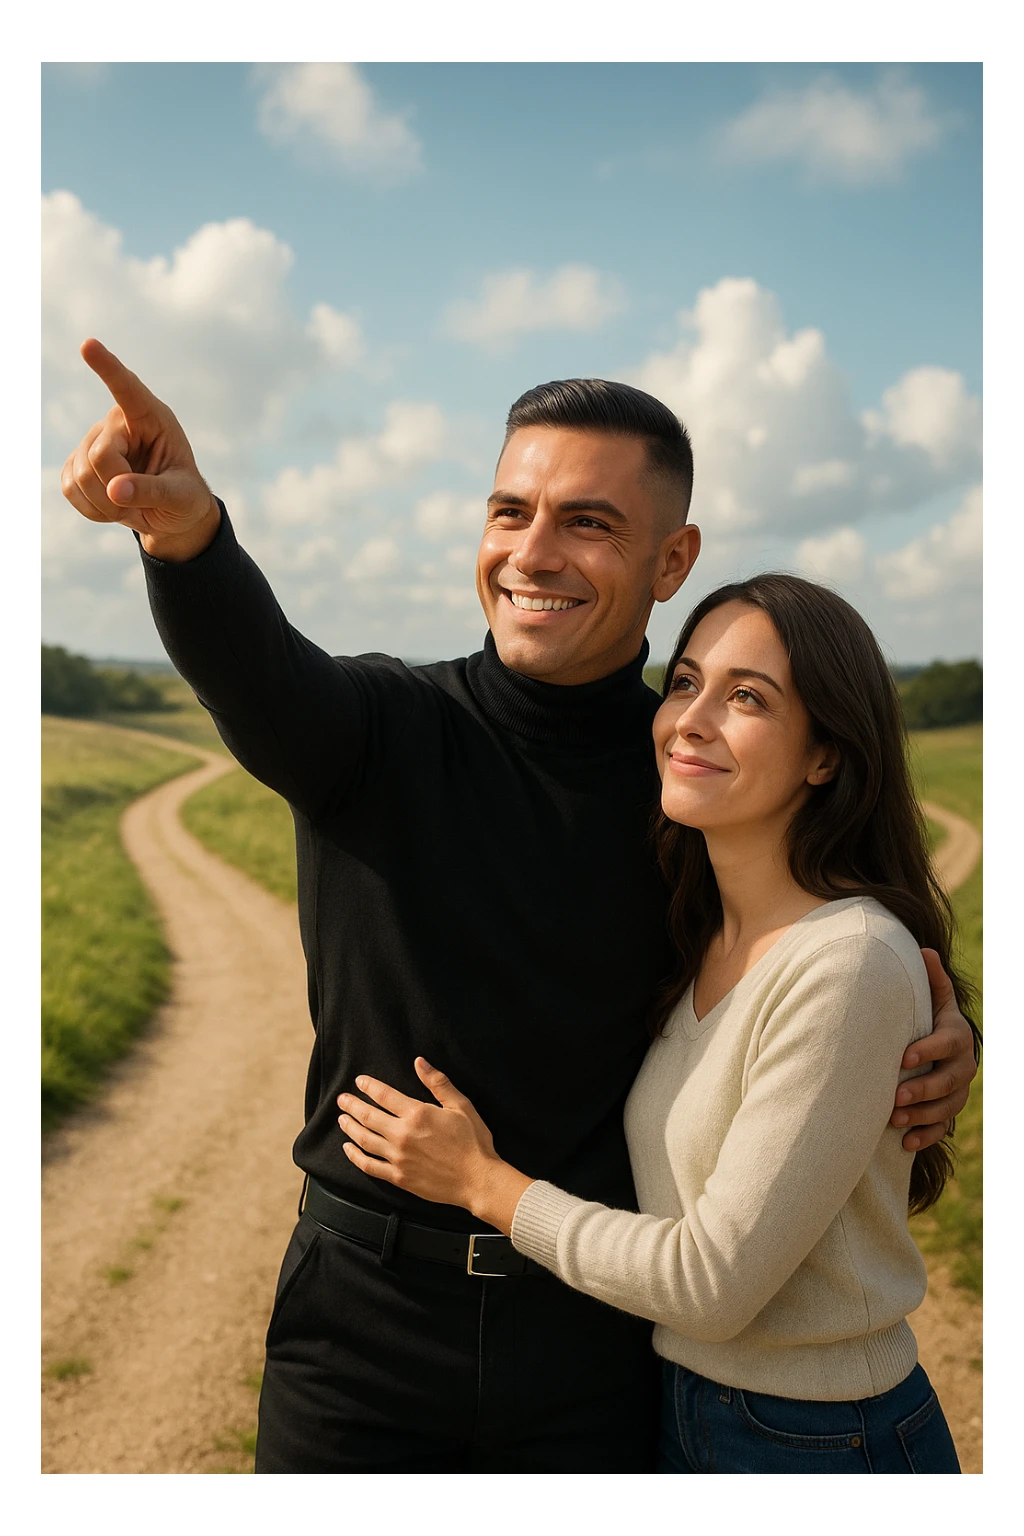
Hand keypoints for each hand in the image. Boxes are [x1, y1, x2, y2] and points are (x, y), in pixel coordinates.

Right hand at [60, 338, 220, 560]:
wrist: (170, 513)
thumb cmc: (184, 498)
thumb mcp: (182, 498)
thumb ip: (154, 491)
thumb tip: (115, 490)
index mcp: (151, 418)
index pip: (128, 389)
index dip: (107, 368)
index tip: (88, 344)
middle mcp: (118, 423)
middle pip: (99, 456)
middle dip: (118, 489)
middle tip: (142, 502)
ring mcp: (92, 442)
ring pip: (80, 475)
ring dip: (106, 505)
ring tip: (131, 504)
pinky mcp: (76, 464)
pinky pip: (69, 488)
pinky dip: (92, 509)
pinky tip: (112, 507)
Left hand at [337, 1059, 532, 1232]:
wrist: (478, 1180)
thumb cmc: (473, 1141)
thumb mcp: (461, 1105)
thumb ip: (438, 1083)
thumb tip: (419, 1062)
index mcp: (417, 1114)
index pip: (384, 1095)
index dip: (369, 1086)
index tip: (359, 1081)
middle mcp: (402, 1135)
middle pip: (368, 1116)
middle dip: (352, 1105)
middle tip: (341, 1099)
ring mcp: (398, 1158)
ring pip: (365, 1140)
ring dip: (350, 1128)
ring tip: (342, 1119)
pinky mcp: (398, 1177)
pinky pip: (370, 1166)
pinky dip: (355, 1157)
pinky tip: (348, 1149)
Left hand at [891, 949, 979, 1150]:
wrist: (942, 1046)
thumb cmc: (929, 1018)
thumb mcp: (934, 999)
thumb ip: (931, 980)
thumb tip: (924, 950)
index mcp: (956, 1036)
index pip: (946, 1044)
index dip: (927, 1051)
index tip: (903, 1057)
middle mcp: (962, 1066)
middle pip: (948, 1081)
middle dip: (922, 1090)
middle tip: (894, 1096)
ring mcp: (957, 1091)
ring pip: (946, 1108)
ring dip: (921, 1116)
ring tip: (894, 1120)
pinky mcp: (948, 1112)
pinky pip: (942, 1128)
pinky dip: (926, 1136)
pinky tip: (905, 1142)